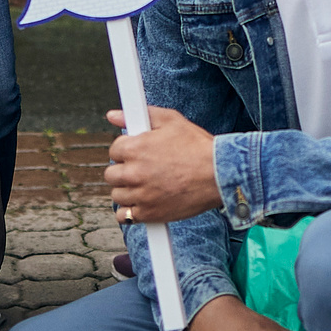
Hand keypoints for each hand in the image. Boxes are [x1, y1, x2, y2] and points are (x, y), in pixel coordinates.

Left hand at [104, 107, 220, 223]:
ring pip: (117, 194)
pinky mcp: (149, 214)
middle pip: (111, 173)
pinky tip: (142, 202)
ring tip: (145, 184)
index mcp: (135, 148)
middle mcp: (134, 173)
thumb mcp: (171, 120)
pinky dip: (130, 211)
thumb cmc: (197, 146)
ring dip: (127, 189)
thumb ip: (141, 114)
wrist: (219, 175)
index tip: (137, 152)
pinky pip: (125, 216)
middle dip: (124, 169)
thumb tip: (113, 114)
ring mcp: (141, 195)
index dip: (126, 149)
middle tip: (141, 168)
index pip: (114, 150)